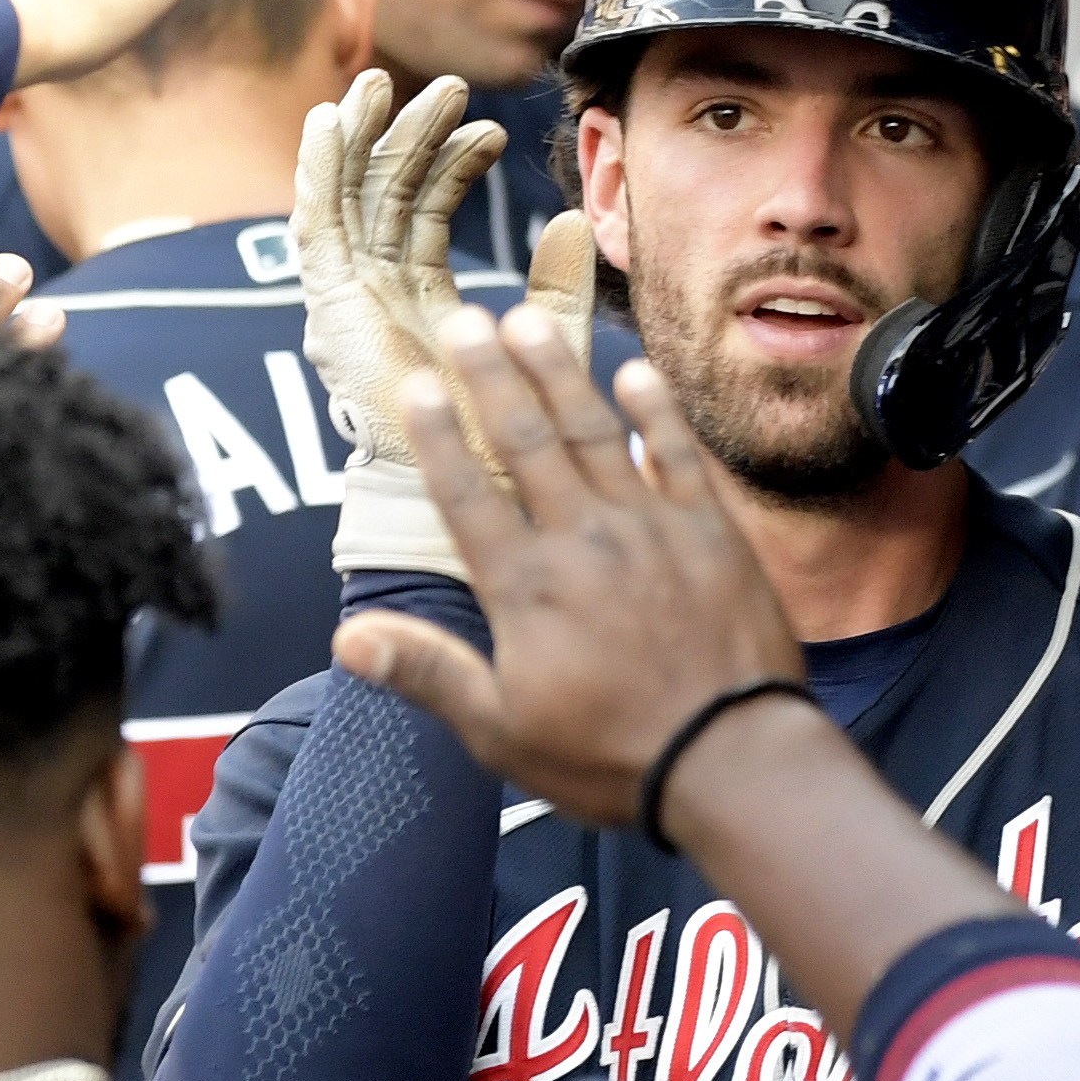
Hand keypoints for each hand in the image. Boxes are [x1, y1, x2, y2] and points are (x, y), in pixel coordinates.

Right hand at [296, 69, 513, 576]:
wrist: (487, 491)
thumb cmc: (516, 437)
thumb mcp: (547, 342)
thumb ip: (558, 284)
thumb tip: (573, 219)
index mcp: (419, 297)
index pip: (423, 209)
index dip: (451, 161)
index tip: (491, 129)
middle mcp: (376, 293)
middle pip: (383, 192)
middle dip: (409, 134)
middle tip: (448, 86)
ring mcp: (349, 300)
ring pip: (349, 199)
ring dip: (366, 136)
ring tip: (389, 83)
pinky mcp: (330, 309)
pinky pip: (314, 226)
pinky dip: (317, 171)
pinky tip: (330, 119)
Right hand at [333, 304, 801, 825]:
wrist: (730, 761)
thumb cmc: (611, 758)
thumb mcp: (503, 732)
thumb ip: (429, 673)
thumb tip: (349, 639)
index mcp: (524, 586)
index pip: (465, 492)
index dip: (436, 434)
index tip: (413, 383)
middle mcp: (581, 540)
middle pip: (524, 440)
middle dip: (489, 375)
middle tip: (463, 318)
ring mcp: (649, 527)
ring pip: (594, 431)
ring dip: (558, 371)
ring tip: (528, 319)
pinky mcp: (710, 532)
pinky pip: (679, 453)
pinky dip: (655, 410)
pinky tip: (633, 371)